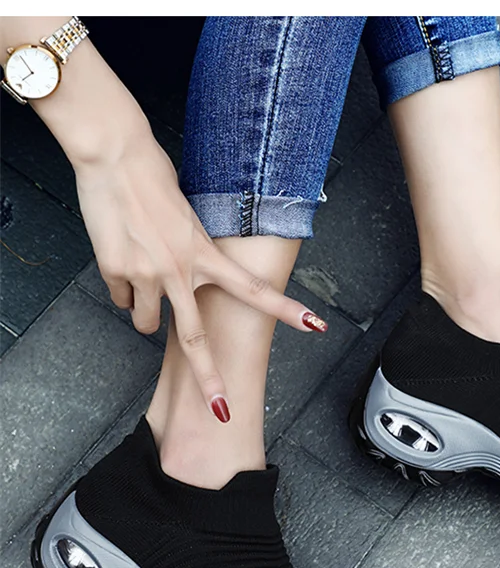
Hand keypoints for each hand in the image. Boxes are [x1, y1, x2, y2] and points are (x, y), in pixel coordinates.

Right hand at [74, 132, 325, 422]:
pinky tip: (122, 260)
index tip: (316, 326)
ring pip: (144, 325)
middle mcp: (181, 272)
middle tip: (220, 411)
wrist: (114, 156)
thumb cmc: (156, 181)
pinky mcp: (116, 272)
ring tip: (143, 280)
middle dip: (208, 380)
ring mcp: (147, 276)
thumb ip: (196, 257)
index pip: (254, 289)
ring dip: (145, 317)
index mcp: (207, 256)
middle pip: (194, 341)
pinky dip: (122, 290)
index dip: (286, 309)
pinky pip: (119, 299)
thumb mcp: (190, 222)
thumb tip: (186, 284)